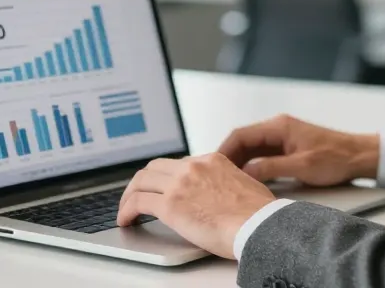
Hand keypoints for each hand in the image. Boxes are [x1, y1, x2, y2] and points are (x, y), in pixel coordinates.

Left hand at [116, 153, 275, 258]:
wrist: (258, 224)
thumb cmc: (258, 214)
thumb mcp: (245, 185)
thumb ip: (227, 183)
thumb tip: (223, 196)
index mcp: (212, 160)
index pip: (178, 163)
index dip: (165, 177)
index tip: (160, 188)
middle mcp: (194, 167)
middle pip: (155, 167)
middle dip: (142, 182)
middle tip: (136, 196)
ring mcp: (180, 183)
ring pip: (141, 181)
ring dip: (129, 195)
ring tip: (125, 210)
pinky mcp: (170, 204)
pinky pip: (137, 202)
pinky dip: (126, 210)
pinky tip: (125, 221)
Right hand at [218, 113, 378, 186]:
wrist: (358, 156)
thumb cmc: (336, 157)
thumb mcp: (302, 166)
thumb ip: (272, 168)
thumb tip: (246, 172)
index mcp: (279, 127)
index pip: (240, 135)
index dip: (224, 151)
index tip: (212, 166)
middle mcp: (278, 129)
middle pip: (243, 142)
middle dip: (228, 159)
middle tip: (215, 178)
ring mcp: (282, 138)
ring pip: (251, 150)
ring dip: (239, 164)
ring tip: (226, 183)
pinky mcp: (287, 149)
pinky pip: (262, 156)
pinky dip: (252, 167)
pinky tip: (247, 182)